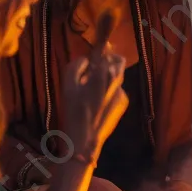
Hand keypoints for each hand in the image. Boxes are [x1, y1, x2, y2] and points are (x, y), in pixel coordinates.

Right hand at [61, 44, 126, 160]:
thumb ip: (76, 66)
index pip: (109, 54)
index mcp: (104, 74)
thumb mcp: (68, 85)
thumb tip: (85, 59)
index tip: (94, 54)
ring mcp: (123, 93)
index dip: (101, 51)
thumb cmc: (74, 111)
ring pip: (117, 78)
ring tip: (92, 89)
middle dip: (108, 61)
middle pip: (119, 63)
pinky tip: (98, 102)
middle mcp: (118, 82)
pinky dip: (109, 91)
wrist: (86, 139)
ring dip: (107, 77)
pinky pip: (117, 91)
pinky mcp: (124, 104)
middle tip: (94, 68)